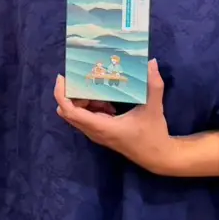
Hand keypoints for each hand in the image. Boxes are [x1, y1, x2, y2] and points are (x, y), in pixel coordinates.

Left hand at [54, 60, 176, 174]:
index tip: (62, 77)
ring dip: (82, 99)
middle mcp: (93, 131)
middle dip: (71, 93)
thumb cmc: (153, 134)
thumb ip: (153, 86)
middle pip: (68, 111)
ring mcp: (95, 133)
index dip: (61, 94)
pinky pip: (86, 117)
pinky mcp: (100, 133)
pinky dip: (90, 105)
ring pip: (76, 114)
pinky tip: (108, 101)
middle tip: (84, 78)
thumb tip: (151, 62)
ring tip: (97, 87)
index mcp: (101, 127)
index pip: (70, 111)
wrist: (157, 157)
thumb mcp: (154, 109)